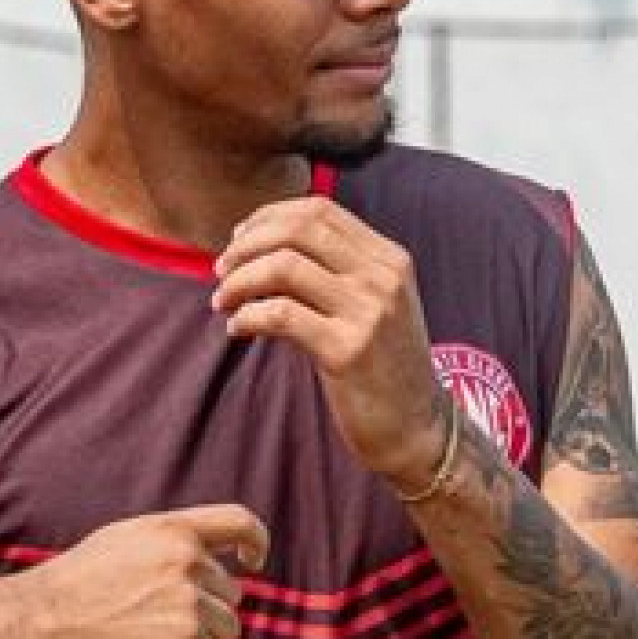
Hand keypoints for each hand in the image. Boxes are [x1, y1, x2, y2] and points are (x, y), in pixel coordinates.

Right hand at [16, 504, 265, 638]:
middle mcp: (187, 560)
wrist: (38, 622)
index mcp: (173, 530)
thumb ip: (170, 546)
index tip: (252, 562)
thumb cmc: (74, 586)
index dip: (255, 542)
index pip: (240, 522)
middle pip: (231, 595)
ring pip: (226, 631)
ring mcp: (189, 602)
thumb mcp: (122, 542)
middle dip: (203, 612)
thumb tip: (215, 565)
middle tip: (152, 622)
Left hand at [211, 197, 446, 489]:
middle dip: (247, 245)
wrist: (416, 428)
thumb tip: (261, 244)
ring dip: (239, 281)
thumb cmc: (382, 366)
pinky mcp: (348, 351)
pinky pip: (280, 315)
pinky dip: (247, 317)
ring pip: (283, 268)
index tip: (238, 239)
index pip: (319, 210)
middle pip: (298, 230)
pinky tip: (237, 329)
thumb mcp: (374, 304)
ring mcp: (369, 313)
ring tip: (222, 302)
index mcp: (389, 258)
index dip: (268, 217)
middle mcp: (382, 278)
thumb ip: (336, 270)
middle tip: (221, 270)